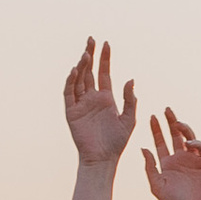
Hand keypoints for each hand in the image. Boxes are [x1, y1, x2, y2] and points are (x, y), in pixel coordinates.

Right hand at [63, 37, 137, 167]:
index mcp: (106, 98)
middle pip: (89, 71)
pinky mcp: (71, 112)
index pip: (104, 73)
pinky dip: (71, 82)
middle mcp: (92, 98)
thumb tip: (131, 79)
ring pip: (79, 80)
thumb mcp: (129, 119)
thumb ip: (130, 100)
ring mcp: (81, 104)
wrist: (103, 159)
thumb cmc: (117, 142)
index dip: (105, 58)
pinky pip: (69, 94)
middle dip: (90, 55)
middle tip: (91, 39)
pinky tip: (75, 71)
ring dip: (82, 66)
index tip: (106, 43)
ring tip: (85, 54)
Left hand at [143, 106, 200, 199]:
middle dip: (170, 122)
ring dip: (183, 128)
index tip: (152, 117)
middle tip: (166, 109)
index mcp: (167, 163)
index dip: (156, 129)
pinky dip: (196, 143)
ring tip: (177, 122)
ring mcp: (194, 159)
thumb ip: (149, 166)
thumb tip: (143, 148)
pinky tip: (189, 143)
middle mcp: (180, 158)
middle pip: (174, 135)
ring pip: (188, 138)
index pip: (160, 142)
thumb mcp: (156, 185)